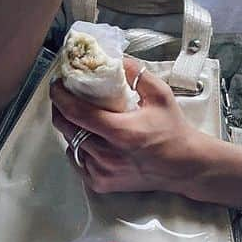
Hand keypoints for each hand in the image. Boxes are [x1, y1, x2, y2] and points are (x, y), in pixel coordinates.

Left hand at [50, 58, 214, 194]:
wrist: (185, 166)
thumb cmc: (173, 130)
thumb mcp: (160, 95)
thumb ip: (136, 73)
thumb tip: (116, 57)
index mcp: (121, 132)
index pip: (77, 112)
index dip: (61, 96)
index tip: (57, 84)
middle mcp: (107, 155)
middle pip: (67, 128)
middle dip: (60, 110)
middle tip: (64, 96)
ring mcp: (102, 172)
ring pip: (71, 145)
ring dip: (71, 128)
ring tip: (79, 116)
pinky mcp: (100, 183)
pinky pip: (77, 161)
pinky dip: (78, 148)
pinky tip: (88, 138)